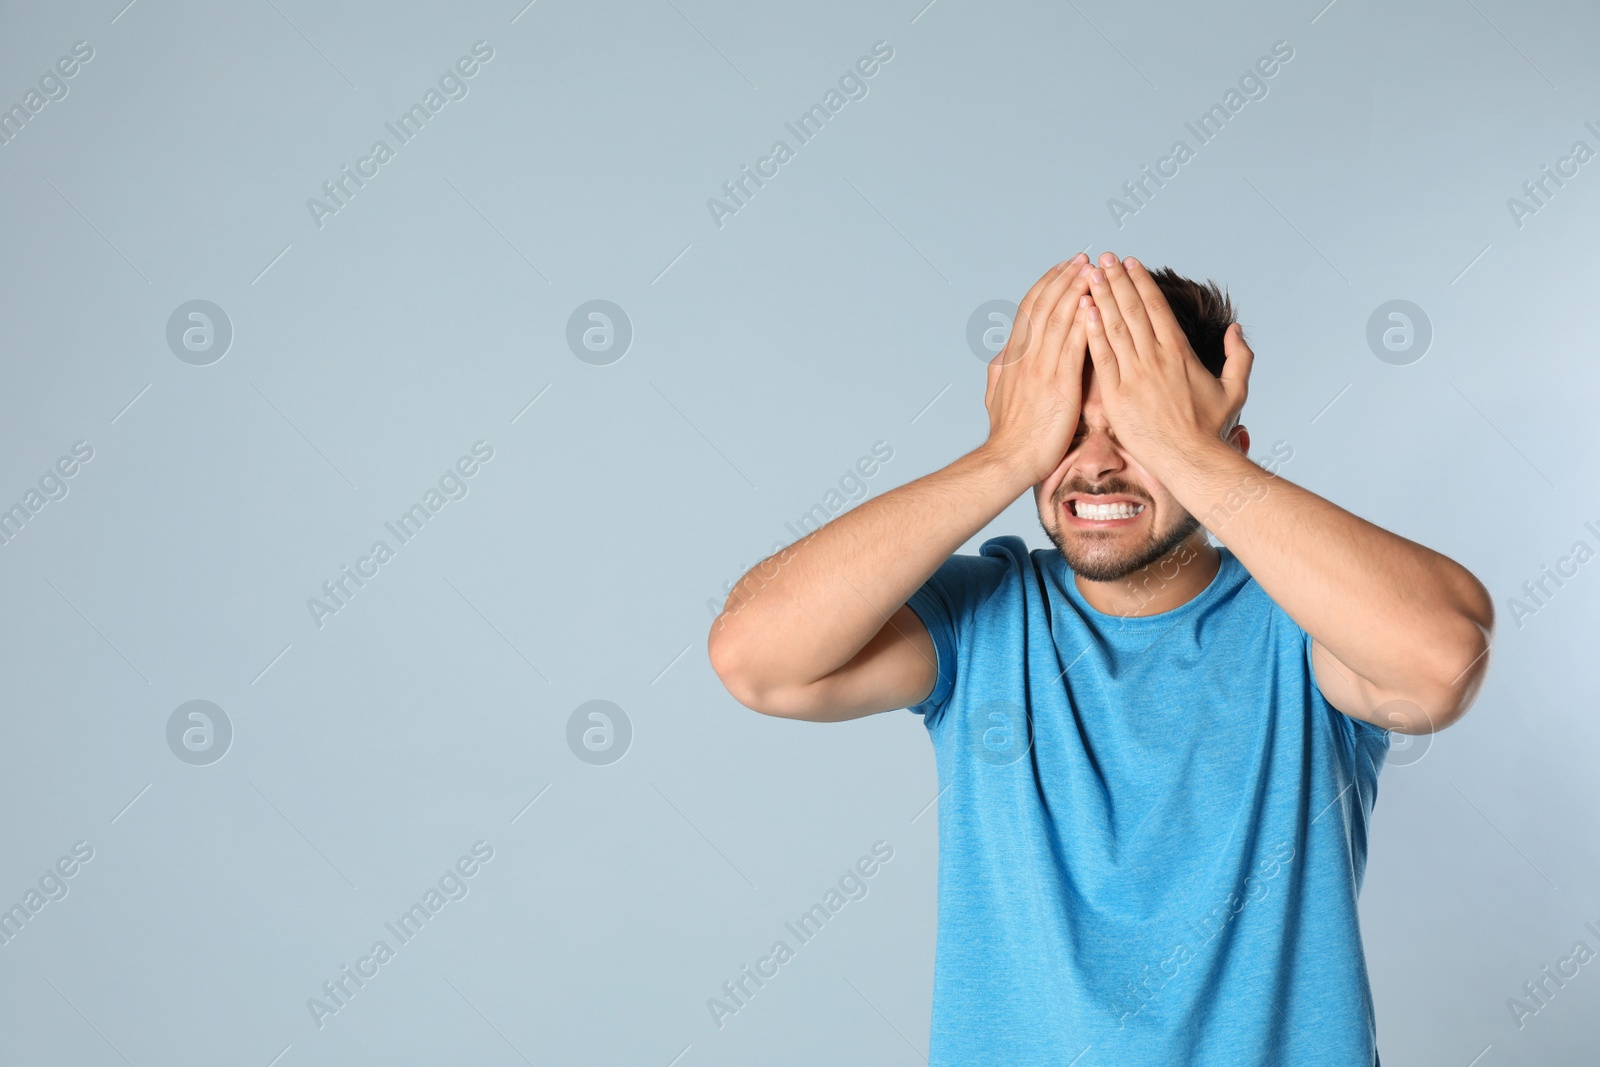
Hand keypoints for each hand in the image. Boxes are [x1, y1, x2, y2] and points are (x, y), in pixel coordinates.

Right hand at [981, 253, 1096, 486]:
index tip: (1062, 268)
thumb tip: (1001, 357)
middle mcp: (1025, 357)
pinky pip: (1074, 346)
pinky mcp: (1059, 384)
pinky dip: (1084, 322)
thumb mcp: (995, 396)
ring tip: (1093, 270)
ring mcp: (1041, 369)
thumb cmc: (1008, 435)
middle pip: (1045, 306)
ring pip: (1059, 319)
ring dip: (1077, 292)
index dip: (1047, 285)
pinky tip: (1096, 306)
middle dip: (1065, 278)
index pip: (1029, 310)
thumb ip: (1001, 372)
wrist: (1009, 459)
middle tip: (1083, 258)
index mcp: (1013, 357)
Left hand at [1080, 252, 1251, 472]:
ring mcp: (1134, 376)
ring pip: (1114, 328)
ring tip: (1089, 274)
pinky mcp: (1116, 396)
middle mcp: (1156, 358)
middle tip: (1103, 258)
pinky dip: (1092, 332)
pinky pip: (1101, 358)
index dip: (1141, 282)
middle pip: (1132, 310)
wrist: (1191, 461)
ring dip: (1101, 298)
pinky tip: (1083, 311)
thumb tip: (1236, 330)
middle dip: (1116, 280)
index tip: (1129, 263)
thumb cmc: (1211, 429)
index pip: (1156, 307)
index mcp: (1180, 352)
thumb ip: (1240, 356)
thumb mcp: (1236, 389)